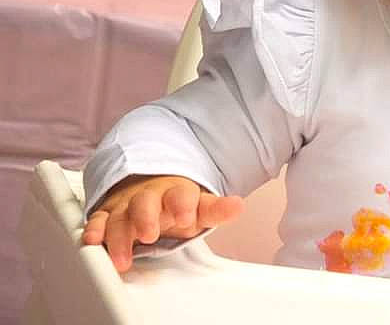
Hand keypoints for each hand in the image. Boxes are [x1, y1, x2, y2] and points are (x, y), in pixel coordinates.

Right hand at [82, 174, 243, 271]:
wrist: (150, 190)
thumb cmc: (175, 204)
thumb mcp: (198, 207)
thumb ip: (216, 209)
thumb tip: (237, 206)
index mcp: (174, 193)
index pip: (180, 194)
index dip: (183, 204)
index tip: (185, 216)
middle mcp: (148, 198)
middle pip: (144, 203)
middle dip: (146, 217)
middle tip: (150, 234)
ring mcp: (126, 206)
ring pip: (119, 217)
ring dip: (119, 236)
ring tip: (123, 258)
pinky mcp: (108, 216)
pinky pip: (98, 221)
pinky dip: (93, 230)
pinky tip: (92, 240)